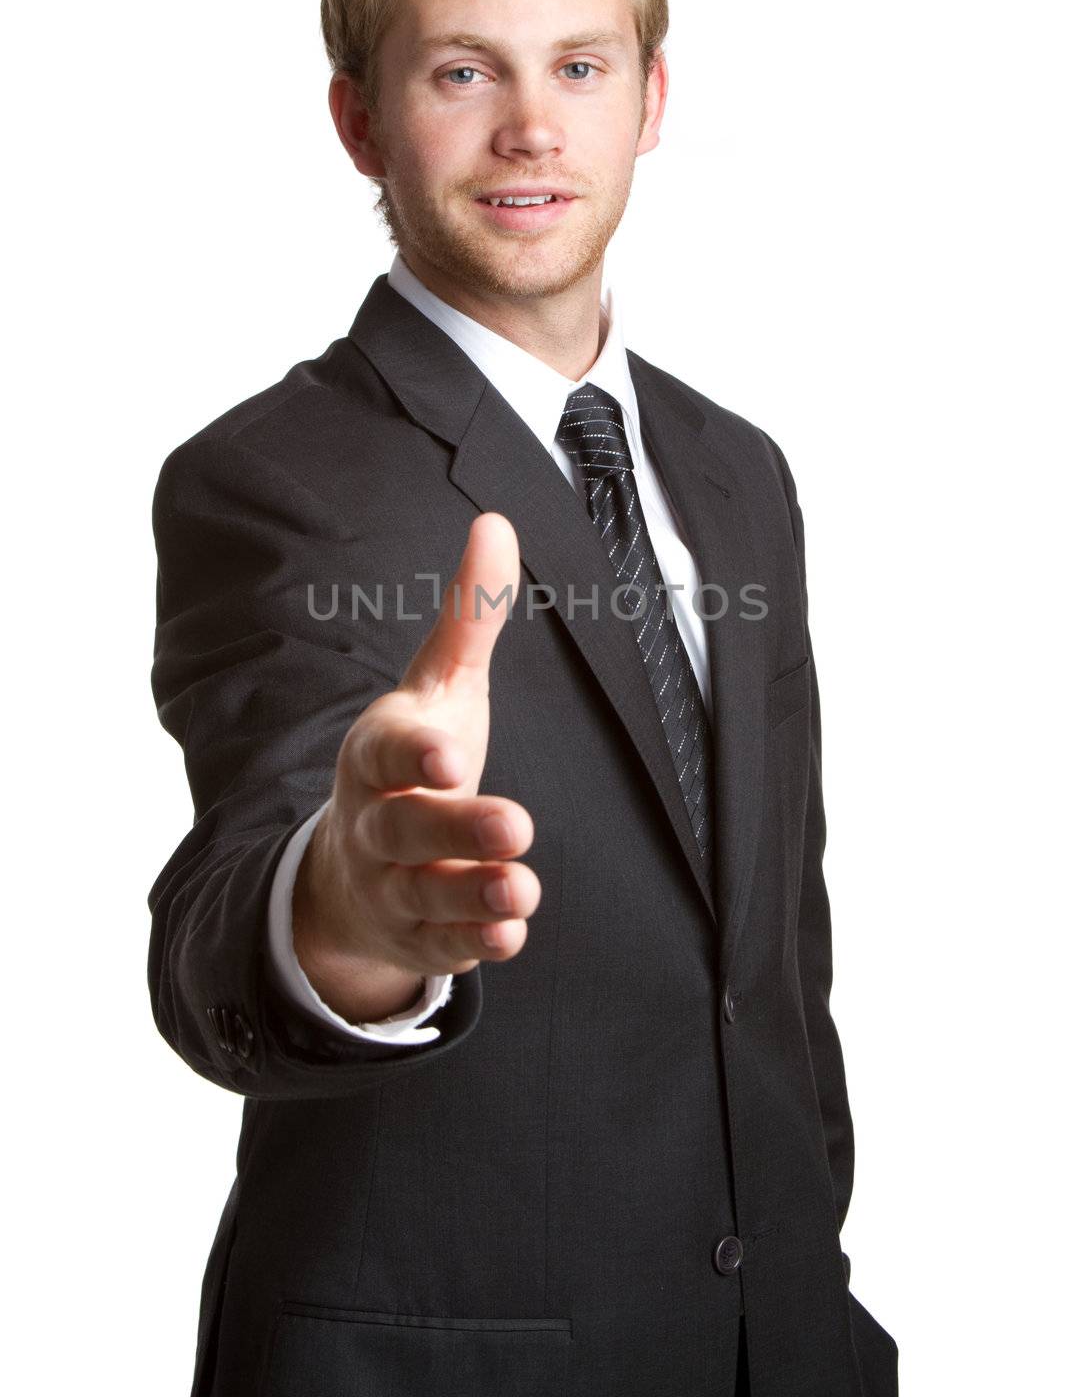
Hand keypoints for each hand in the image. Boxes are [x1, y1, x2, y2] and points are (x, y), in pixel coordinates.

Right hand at [293, 512, 539, 1018]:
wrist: (349, 871)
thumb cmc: (411, 762)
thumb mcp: (439, 690)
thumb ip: (469, 618)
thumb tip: (497, 524)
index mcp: (379, 756)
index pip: (388, 753)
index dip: (416, 755)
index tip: (450, 755)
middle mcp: (379, 822)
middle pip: (407, 828)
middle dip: (456, 829)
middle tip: (514, 822)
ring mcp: (395, 886)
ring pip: (427, 896)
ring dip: (474, 895)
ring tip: (522, 888)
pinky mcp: (419, 938)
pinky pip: (442, 947)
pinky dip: (473, 944)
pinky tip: (511, 934)